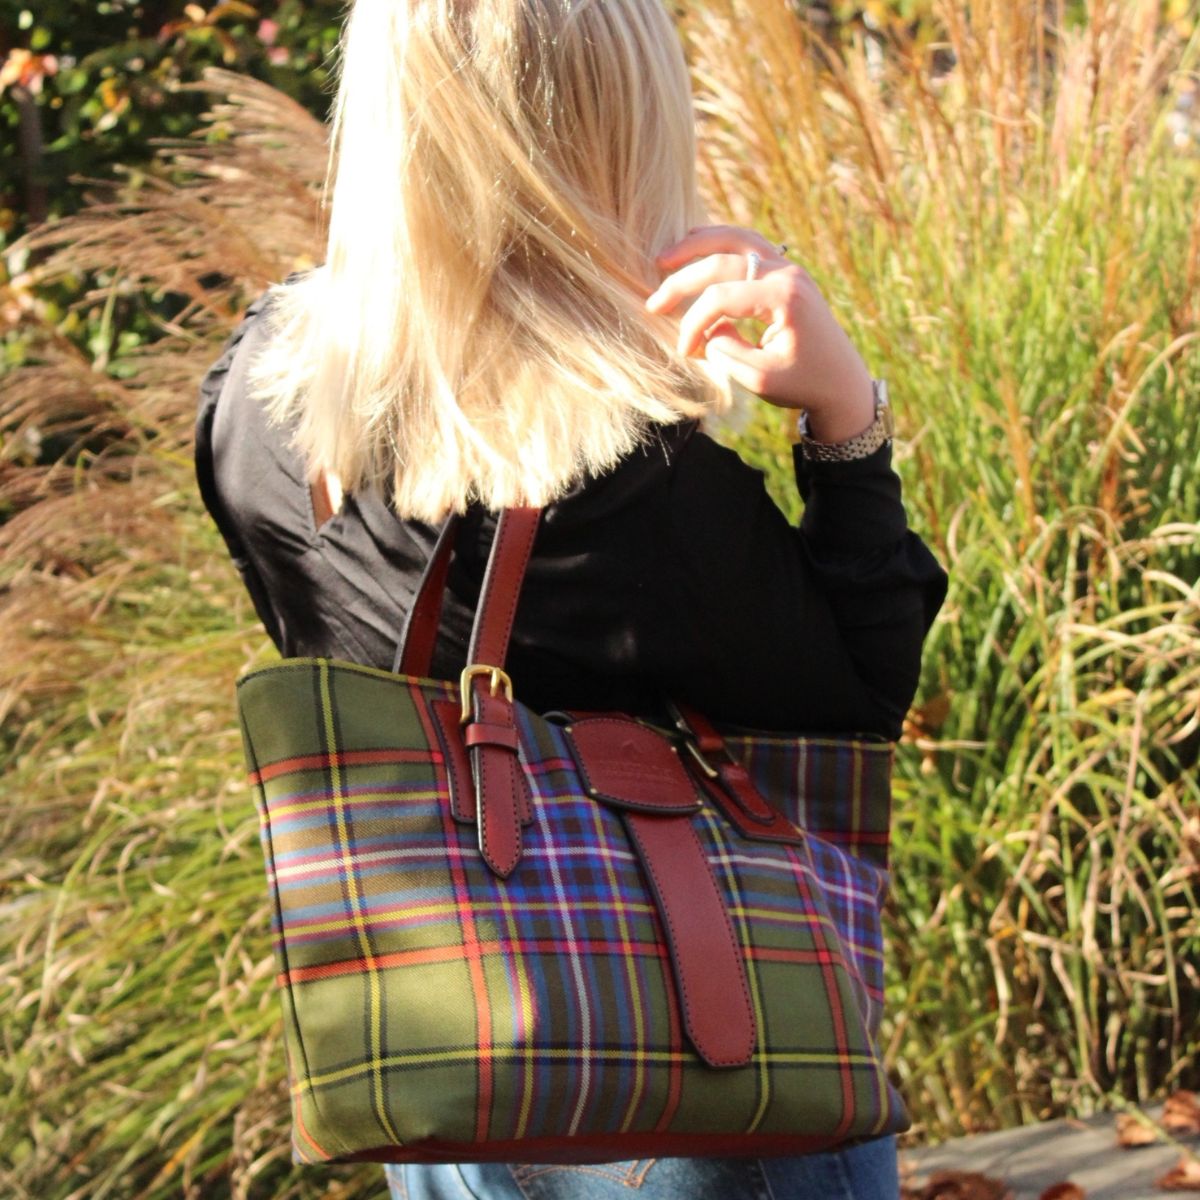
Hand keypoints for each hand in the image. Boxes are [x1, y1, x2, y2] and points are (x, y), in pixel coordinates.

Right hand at [645, 224, 875, 443]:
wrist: (842, 381)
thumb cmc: (804, 383)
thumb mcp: (760, 378)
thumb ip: (727, 352)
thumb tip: (708, 330)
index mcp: (783, 296)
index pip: (720, 297)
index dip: (693, 324)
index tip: (685, 353)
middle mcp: (786, 272)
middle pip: (722, 261)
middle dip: (682, 281)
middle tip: (654, 303)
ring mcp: (788, 267)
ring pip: (735, 239)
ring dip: (698, 245)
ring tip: (665, 258)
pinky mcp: (785, 272)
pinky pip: (748, 244)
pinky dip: (719, 243)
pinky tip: (695, 249)